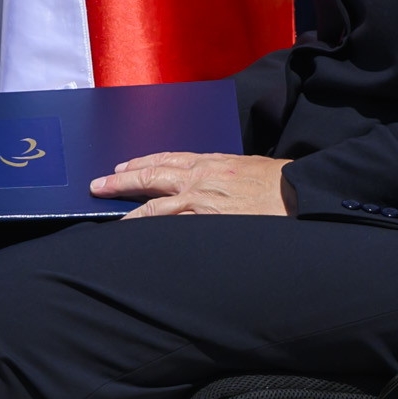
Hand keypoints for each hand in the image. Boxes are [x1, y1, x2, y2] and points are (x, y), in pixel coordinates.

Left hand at [94, 151, 289, 215]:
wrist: (299, 195)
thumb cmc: (281, 182)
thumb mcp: (247, 166)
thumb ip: (223, 172)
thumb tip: (212, 181)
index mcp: (211, 162)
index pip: (166, 159)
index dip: (141, 163)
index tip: (123, 167)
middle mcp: (200, 179)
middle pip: (150, 177)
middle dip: (121, 181)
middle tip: (98, 185)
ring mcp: (201, 203)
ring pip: (155, 208)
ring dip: (129, 213)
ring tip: (110, 218)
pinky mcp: (208, 224)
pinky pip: (172, 230)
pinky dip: (153, 234)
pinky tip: (138, 239)